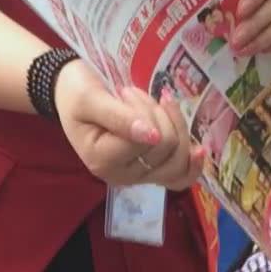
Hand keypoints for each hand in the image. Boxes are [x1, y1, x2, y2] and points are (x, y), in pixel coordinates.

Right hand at [54, 61, 203, 191]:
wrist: (71, 95)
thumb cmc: (76, 94)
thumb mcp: (90, 99)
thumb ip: (119, 118)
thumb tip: (153, 136)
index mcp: (104, 162)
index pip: (149, 141)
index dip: (146, 112)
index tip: (124, 93)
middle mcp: (123, 176)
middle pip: (168, 151)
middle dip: (159, 115)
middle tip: (134, 97)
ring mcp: (139, 176)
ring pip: (179, 162)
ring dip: (174, 125)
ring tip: (153, 105)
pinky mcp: (150, 169)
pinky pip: (180, 178)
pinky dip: (192, 164)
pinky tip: (199, 150)